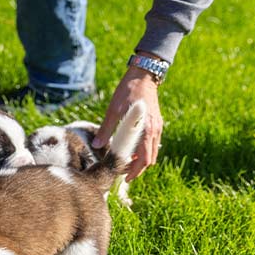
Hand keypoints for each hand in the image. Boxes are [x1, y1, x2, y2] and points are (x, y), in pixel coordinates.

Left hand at [93, 62, 162, 181]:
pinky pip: (152, 143)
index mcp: (145, 130)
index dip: (134, 171)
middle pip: (149, 159)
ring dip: (140, 160)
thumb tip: (97, 146)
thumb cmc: (127, 91)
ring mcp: (157, 127)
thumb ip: (106, 129)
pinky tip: (131, 148)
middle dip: (137, 169)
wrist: (143, 76)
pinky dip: (144, 150)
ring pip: (152, 152)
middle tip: (123, 174)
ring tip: (125, 162)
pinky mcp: (157, 123)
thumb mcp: (113, 110)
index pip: (143, 159)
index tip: (124, 178)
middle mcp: (155, 131)